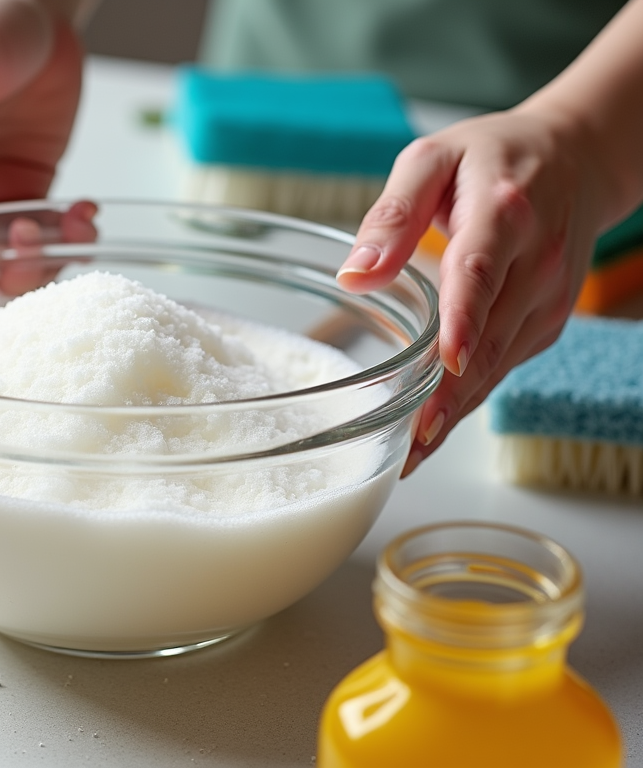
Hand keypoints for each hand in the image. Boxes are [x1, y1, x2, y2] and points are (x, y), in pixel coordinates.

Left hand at [336, 105, 607, 474]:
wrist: (576, 159)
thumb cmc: (491, 158)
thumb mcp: (432, 160)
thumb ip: (393, 214)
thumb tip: (355, 273)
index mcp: (503, 215)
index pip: (480, 273)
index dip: (463, 322)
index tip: (446, 364)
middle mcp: (535, 265)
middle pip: (489, 339)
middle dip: (448, 397)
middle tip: (406, 444)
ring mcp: (547, 299)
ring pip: (497, 366)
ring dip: (455, 412)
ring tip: (409, 456)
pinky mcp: (545, 323)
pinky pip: (503, 368)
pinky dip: (468, 401)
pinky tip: (432, 429)